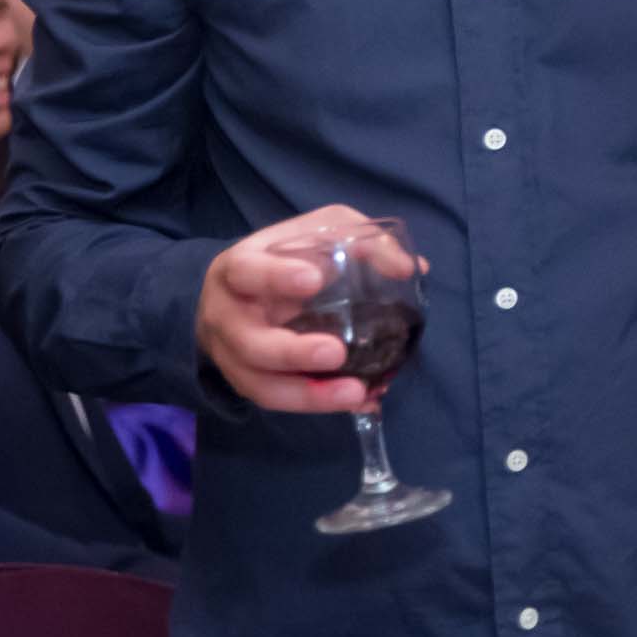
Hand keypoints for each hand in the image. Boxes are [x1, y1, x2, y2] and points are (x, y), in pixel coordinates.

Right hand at [196, 205, 417, 413]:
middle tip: (335, 354)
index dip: (275, 277)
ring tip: (355, 393)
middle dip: (292, 353)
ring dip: (309, 395)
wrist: (242, 292)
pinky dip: (319, 404)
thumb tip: (408, 268)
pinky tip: (360, 401)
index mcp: (237, 269)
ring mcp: (234, 357)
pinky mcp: (251, 382)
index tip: (313, 280)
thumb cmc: (288, 256)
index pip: (246, 272)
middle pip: (251, 344)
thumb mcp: (321, 232)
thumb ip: (362, 240)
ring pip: (262, 386)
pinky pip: (280, 401)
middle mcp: (227, 317)